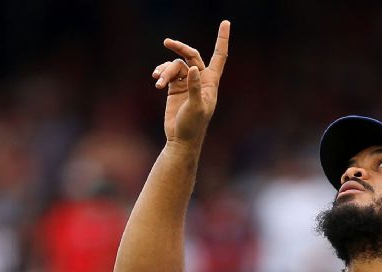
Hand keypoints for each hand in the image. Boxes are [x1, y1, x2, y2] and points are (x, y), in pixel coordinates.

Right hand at [152, 20, 229, 145]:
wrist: (180, 139)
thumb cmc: (193, 126)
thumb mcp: (196, 107)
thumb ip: (194, 87)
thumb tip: (193, 68)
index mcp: (210, 82)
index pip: (219, 56)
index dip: (222, 39)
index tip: (225, 22)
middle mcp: (200, 79)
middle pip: (191, 55)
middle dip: (179, 47)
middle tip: (167, 42)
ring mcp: (187, 82)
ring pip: (176, 65)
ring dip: (165, 71)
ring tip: (158, 81)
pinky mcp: (175, 88)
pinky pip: (168, 73)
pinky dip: (161, 74)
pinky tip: (156, 80)